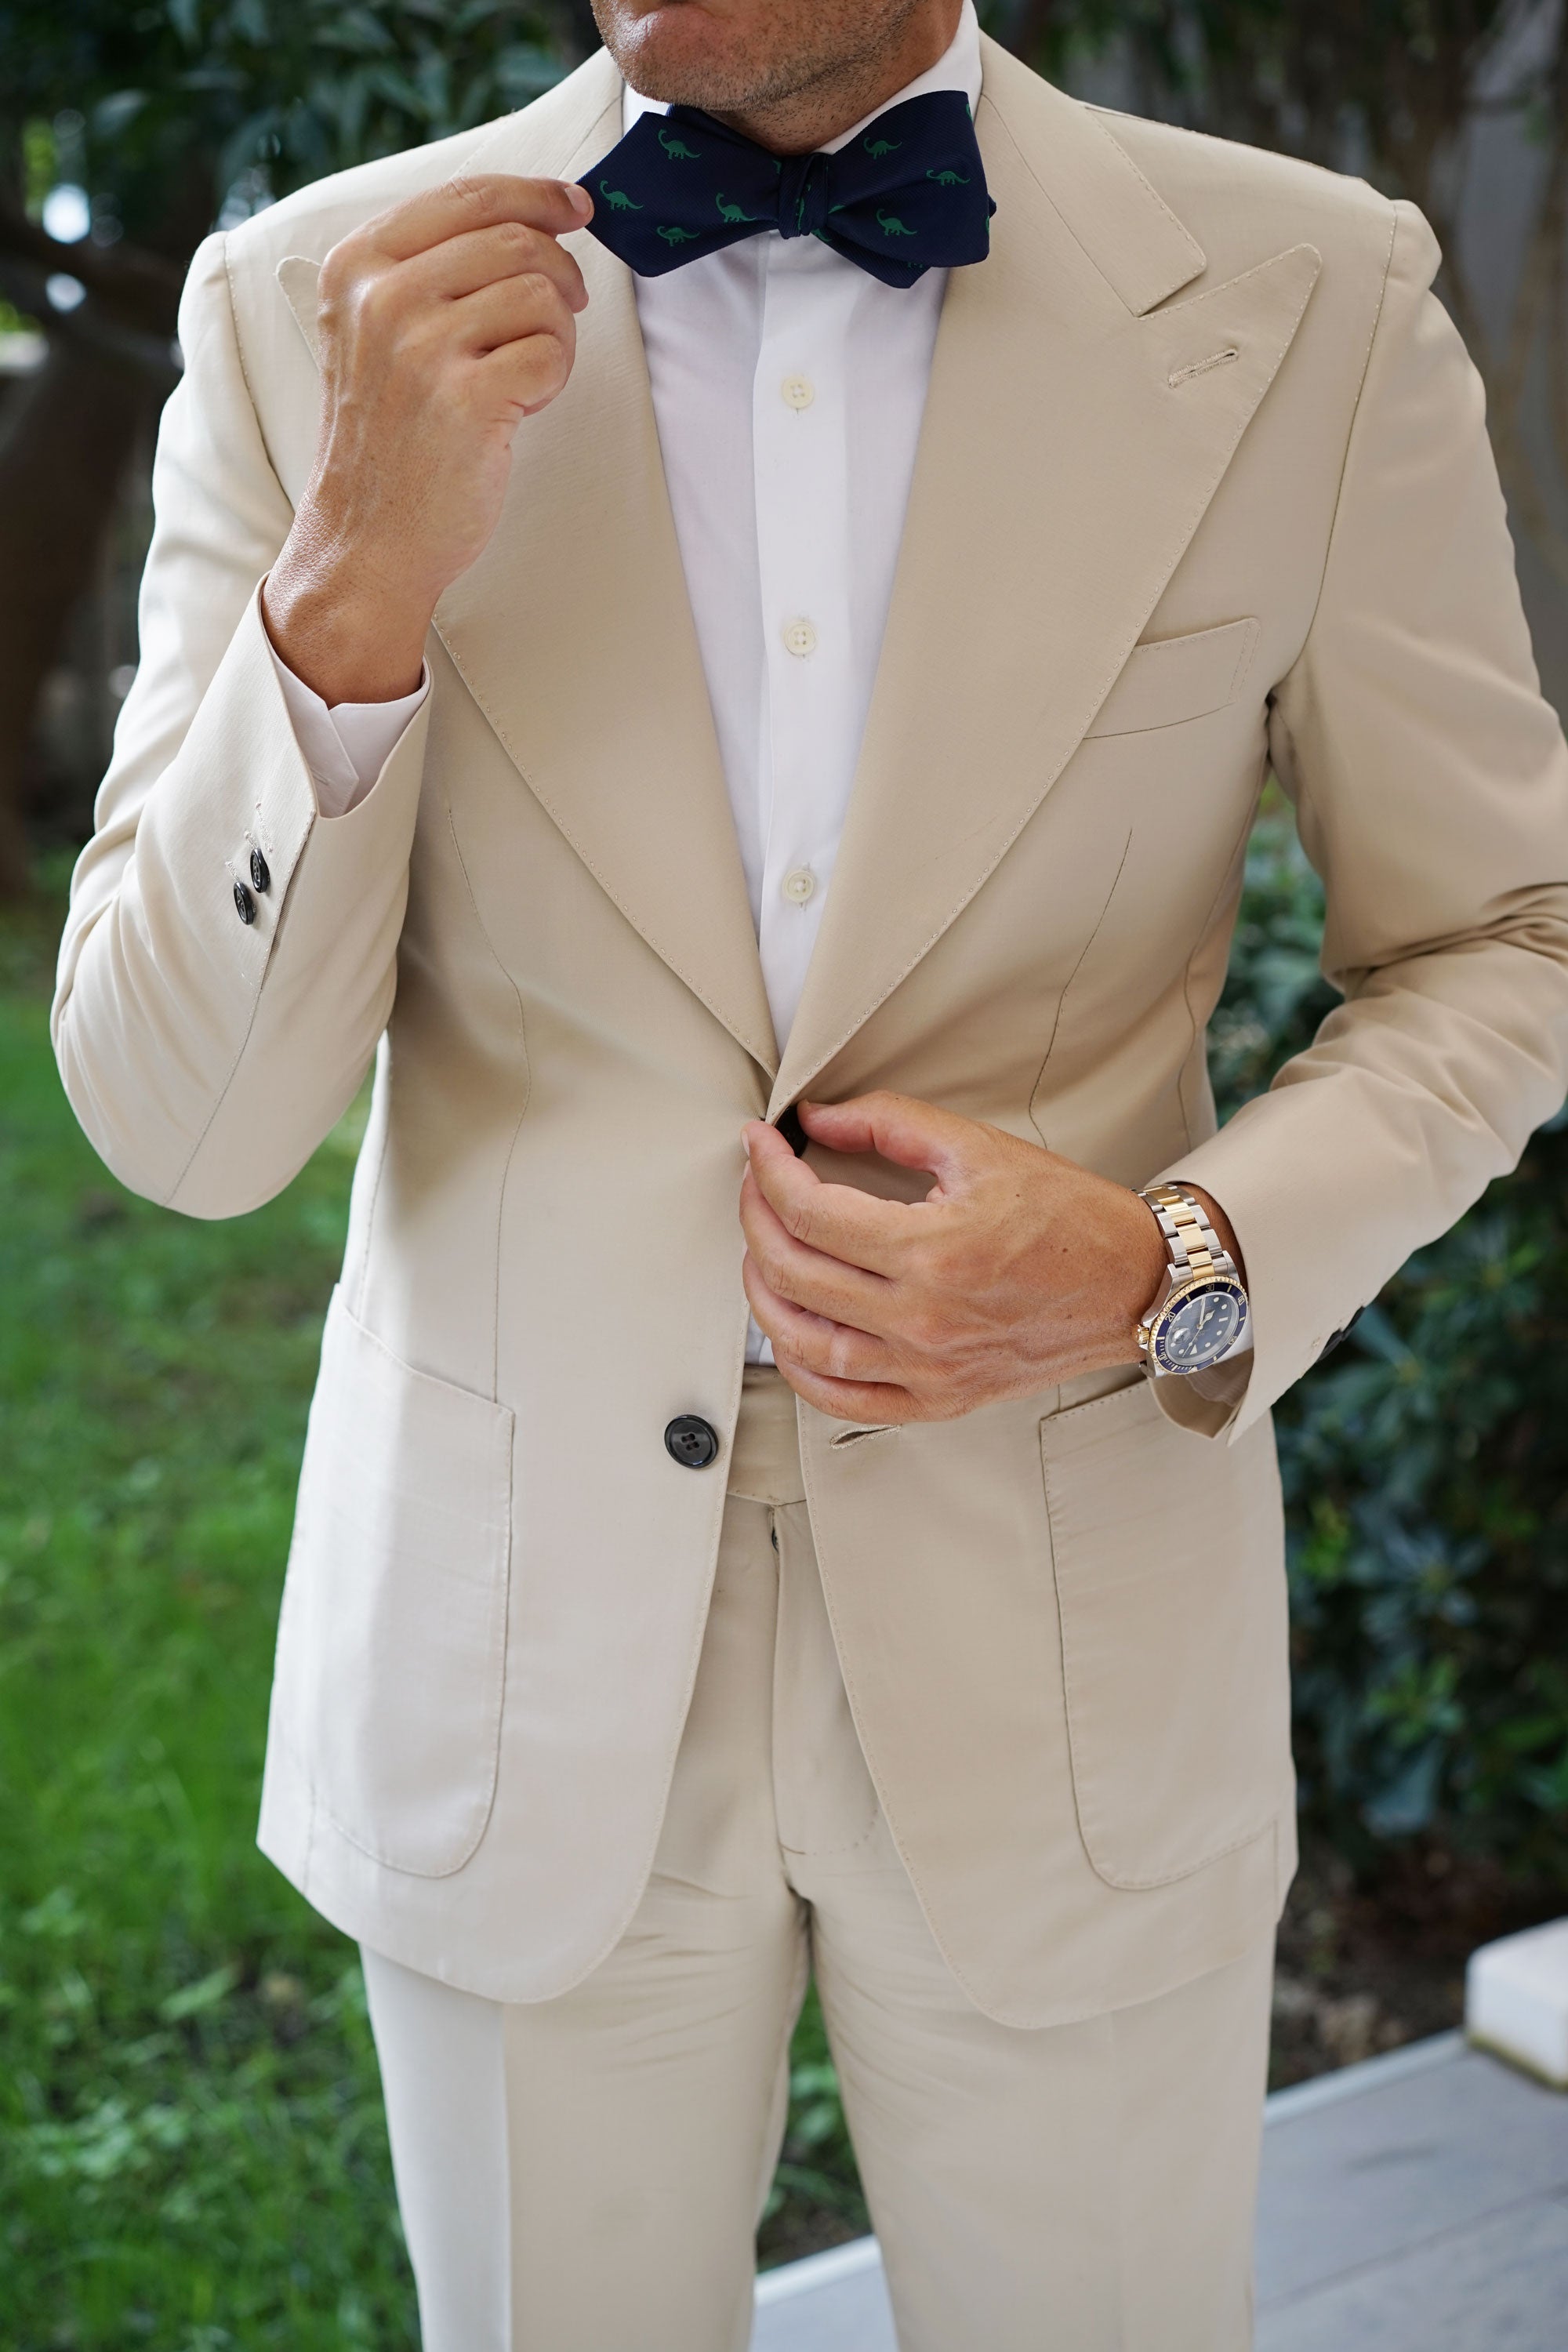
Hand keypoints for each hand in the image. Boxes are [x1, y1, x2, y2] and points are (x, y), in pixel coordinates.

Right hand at [262, 173, 593, 703]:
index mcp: (357, 266)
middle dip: (559, 275)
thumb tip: (531, 217)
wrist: (366, 537)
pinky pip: (552, 353)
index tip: (576, 208)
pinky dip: (553, 379)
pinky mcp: (466, 399)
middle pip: (516, 239)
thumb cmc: (387, 438)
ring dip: (555, 335)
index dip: (537, 195)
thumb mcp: (375, 332)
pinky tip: (520, 406)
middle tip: (563, 312)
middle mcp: (383, 297)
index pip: (468, 195)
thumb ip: (430, 268)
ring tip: (523, 375)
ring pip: (541, 294)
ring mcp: (421, 347)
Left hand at [739, 1092, 1241, 1423]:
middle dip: (755, 1218)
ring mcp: (927, 1369)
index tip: (760, 1145)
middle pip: (793, 1272)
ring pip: (804, 1342)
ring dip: (763, 1293)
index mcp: (933, 1250)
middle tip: (755, 1186)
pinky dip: (800, 1368)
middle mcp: (923, 1319)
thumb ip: (890, 1122)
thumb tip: (815, 1119)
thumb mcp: (980, 1149)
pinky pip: (843, 1401)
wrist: (1132, 1284)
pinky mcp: (937, 1399)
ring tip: (761, 1251)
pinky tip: (789, 1331)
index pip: (809, 1211)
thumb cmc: (1068, 1217)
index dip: (768, 1170)